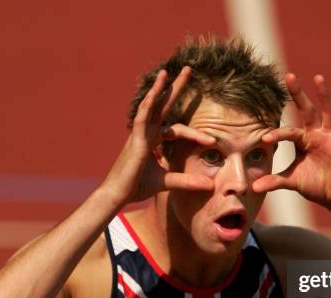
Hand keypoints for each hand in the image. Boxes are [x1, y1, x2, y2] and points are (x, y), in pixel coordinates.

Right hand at [101, 67, 215, 203]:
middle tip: (189, 70)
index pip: (178, 129)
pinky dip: (148, 104)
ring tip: (168, 71)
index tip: (213, 141)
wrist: (118, 194)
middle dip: (176, 88)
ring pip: (151, 105)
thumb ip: (188, 181)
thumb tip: (211, 185)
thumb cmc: (137, 186)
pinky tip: (154, 92)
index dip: (195, 134)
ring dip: (159, 89)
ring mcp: (139, 133)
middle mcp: (146, 132)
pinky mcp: (134, 139)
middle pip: (163, 105)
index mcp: (153, 140)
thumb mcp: (168, 182)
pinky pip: (141, 117)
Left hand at [252, 73, 330, 211]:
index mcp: (302, 140)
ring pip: (325, 112)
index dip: (277, 134)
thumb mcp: (292, 181)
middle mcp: (316, 134)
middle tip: (288, 75)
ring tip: (317, 77)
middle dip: (297, 93)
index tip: (264, 139)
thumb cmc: (314, 185)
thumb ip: (274, 181)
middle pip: (306, 110)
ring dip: (322, 95)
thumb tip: (253, 188)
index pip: (287, 132)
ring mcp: (330, 137)